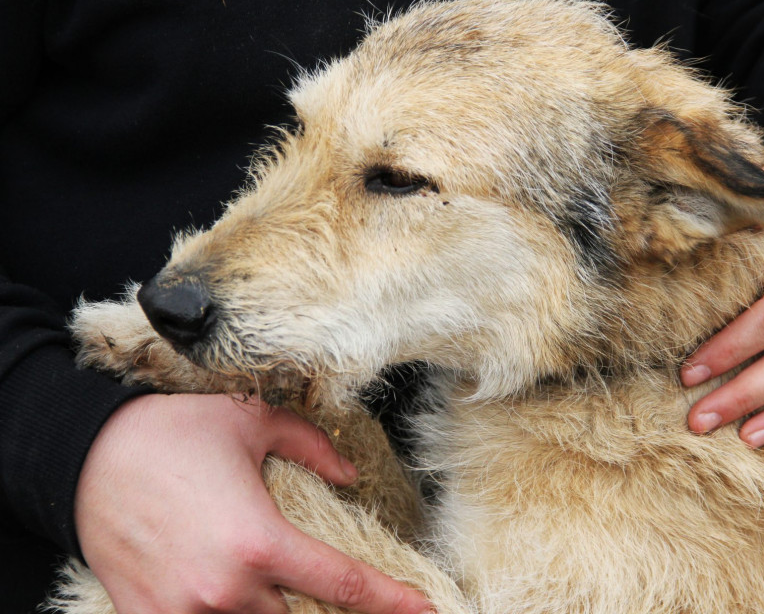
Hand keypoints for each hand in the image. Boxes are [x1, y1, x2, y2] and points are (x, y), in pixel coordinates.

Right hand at [75, 392, 433, 613]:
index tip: (424, 609)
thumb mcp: (253, 422)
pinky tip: (239, 597)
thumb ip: (313, 447)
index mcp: (259, 541)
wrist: (86, 457)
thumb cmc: (174, 432)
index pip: (344, 586)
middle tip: (340, 590)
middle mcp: (225, 590)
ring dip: (278, 612)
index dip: (392, 602)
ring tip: (283, 585)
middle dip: (328, 612)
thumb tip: (349, 475)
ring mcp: (185, 613)